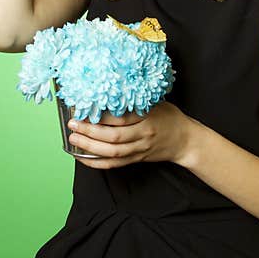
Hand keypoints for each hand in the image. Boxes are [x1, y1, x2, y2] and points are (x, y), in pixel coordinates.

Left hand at [68, 101, 193, 168]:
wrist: (185, 140)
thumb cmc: (169, 117)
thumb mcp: (155, 103)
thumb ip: (135, 101)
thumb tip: (107, 93)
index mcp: (148, 117)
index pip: (121, 117)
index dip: (101, 115)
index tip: (84, 109)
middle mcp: (144, 134)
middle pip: (114, 137)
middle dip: (90, 132)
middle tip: (73, 125)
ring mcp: (140, 149)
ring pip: (112, 152)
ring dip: (90, 147)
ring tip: (74, 139)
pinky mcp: (137, 159)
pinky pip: (114, 164)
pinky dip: (97, 162)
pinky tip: (83, 157)